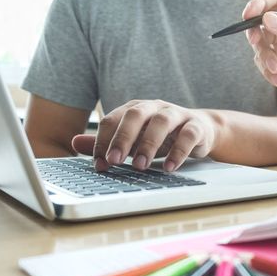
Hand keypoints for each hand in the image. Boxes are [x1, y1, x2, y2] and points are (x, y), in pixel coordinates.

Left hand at [71, 100, 216, 171]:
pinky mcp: (196, 126)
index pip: (113, 119)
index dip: (103, 141)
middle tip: (114, 161)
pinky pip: (188, 135)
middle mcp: (154, 107)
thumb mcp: (133, 140)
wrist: (201, 130)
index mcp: (135, 109)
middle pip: (135, 115)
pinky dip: (179, 152)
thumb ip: (107, 141)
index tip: (100, 164)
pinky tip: (169, 168)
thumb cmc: (162, 136)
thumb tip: (75, 142)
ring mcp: (177, 114)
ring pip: (161, 122)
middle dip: (122, 138)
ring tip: (140, 167)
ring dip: (149, 144)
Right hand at [243, 0, 276, 99]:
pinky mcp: (276, 59)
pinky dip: (267, 71)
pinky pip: (262, 62)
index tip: (250, 14)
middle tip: (255, 41)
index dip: (259, 4)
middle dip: (254, 31)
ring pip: (259, 43)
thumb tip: (268, 18)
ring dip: (265, 56)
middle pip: (259, 20)